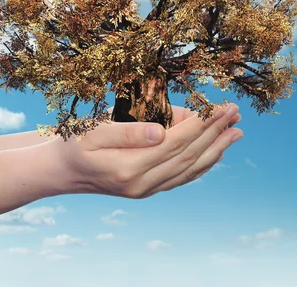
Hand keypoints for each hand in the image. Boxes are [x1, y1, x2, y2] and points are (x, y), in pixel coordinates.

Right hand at [48, 104, 242, 198]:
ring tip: (236, 132)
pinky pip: (182, 177)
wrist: (61, 172)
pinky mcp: (147, 189)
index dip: (202, 124)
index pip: (177, 142)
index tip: (220, 107)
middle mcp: (143, 184)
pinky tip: (215, 153)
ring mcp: (146, 190)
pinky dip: (202, 164)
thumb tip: (163, 131)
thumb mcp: (94, 131)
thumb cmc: (74, 143)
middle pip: (189, 156)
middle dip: (215, 132)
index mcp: (130, 167)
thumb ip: (128, 131)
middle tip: (236, 113)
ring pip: (190, 169)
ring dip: (216, 149)